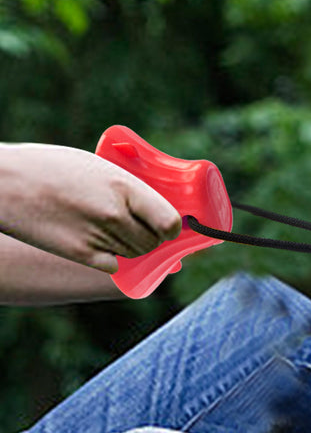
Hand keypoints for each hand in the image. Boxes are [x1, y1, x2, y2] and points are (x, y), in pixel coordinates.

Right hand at [0, 143, 181, 273]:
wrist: (3, 181)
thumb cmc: (49, 168)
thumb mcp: (97, 166)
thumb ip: (128, 188)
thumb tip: (157, 208)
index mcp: (124, 186)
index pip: (170, 222)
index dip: (172, 228)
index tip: (169, 227)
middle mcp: (115, 214)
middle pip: (153, 243)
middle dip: (151, 238)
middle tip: (140, 228)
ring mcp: (98, 236)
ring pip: (134, 254)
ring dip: (131, 246)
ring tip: (111, 229)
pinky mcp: (80, 254)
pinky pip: (113, 265)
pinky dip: (111, 258)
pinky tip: (99, 243)